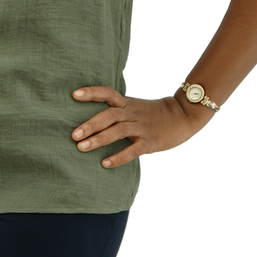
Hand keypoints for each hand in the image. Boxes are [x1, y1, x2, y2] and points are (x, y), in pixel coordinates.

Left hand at [71, 86, 213, 167]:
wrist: (182, 116)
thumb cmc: (152, 114)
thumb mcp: (133, 107)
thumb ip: (116, 111)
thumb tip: (90, 120)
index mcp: (127, 103)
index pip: (107, 93)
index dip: (92, 92)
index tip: (74, 94)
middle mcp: (132, 113)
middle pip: (110, 115)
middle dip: (90, 124)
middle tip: (73, 134)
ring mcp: (141, 127)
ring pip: (118, 131)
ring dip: (99, 139)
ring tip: (81, 148)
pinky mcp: (150, 142)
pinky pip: (133, 150)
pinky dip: (118, 157)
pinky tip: (105, 164)